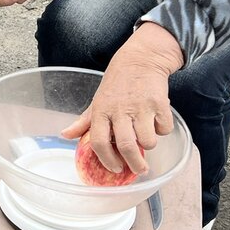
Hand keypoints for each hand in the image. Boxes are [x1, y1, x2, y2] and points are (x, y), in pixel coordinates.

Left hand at [60, 24, 184, 174]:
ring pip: (148, 141)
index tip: (115, 168)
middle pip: (125, 146)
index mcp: (101, 110)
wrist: (141, 58)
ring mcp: (141, 106)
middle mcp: (120, 109)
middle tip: (139, 170)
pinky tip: (157, 121)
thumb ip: (84, 121)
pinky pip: (164, 129)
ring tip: (147, 138)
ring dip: (149, 145)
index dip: (107, 159)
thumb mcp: (97, 100)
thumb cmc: (117, 83)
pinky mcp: (159, 103)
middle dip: (134, 164)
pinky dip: (162, 130)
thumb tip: (65, 135)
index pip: (98, 141)